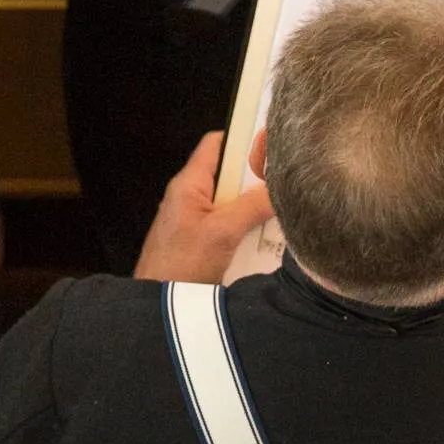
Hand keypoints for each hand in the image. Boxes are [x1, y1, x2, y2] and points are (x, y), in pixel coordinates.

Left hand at [133, 132, 273, 285]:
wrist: (159, 304)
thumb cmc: (182, 264)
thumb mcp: (222, 233)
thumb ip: (252, 207)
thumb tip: (280, 187)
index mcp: (189, 184)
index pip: (216, 144)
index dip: (242, 139)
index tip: (271, 144)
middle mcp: (191, 196)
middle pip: (229, 174)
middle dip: (256, 178)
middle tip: (285, 182)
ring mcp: (195, 219)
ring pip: (231, 201)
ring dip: (253, 206)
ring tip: (281, 208)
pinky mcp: (200, 240)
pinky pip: (228, 223)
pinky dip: (246, 227)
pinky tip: (266, 236)